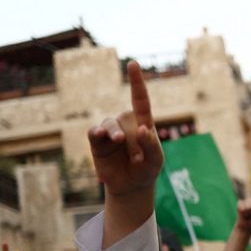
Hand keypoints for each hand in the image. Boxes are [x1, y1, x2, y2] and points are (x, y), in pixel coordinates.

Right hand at [87, 61, 162, 197]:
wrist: (131, 186)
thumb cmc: (147, 169)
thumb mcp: (156, 160)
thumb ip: (151, 145)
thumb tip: (142, 129)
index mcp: (143, 122)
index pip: (139, 98)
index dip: (136, 82)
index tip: (132, 63)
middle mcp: (125, 123)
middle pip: (125, 119)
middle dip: (133, 140)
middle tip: (139, 159)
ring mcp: (110, 132)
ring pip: (109, 124)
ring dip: (116, 136)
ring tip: (127, 150)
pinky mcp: (97, 142)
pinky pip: (94, 132)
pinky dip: (97, 133)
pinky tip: (101, 136)